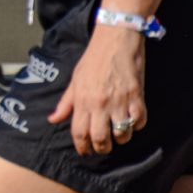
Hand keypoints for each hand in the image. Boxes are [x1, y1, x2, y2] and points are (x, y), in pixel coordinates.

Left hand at [49, 27, 146, 155]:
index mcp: (82, 99)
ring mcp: (120, 101)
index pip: (79, 132)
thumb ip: (65, 103)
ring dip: (121, 139)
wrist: (115, 40)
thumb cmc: (93, 60)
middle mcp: (100, 103)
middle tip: (103, 147)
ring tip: (118, 135)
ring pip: (122, 134)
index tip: (84, 152)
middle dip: (101, 148)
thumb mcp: (74, 80)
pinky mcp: (137, 97)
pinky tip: (132, 122)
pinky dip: (137, 126)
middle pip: (101, 138)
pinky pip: (139, 121)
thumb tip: (52, 119)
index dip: (82, 146)